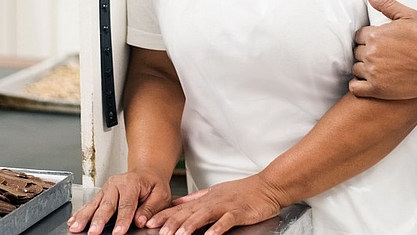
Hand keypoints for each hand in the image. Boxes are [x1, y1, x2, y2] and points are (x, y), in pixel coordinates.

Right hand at [67, 169, 171, 234]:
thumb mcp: (161, 194)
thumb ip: (151, 208)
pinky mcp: (101, 194)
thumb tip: (140, 220)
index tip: (119, 232)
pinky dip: (80, 213)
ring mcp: (107, 188)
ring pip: (94, 204)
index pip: (127, 204)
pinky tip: (73, 221)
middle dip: (99, 219)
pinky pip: (90, 204)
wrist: (146, 173)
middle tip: (94, 232)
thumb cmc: (153, 185)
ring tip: (76, 227)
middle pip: (107, 204)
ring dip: (84, 217)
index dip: (123, 219)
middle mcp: (117, 184)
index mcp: (133, 183)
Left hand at [145, 175, 283, 234]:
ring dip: (190, 225)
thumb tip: (176, 202)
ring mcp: (226, 206)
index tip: (149, 222)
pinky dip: (218, 227)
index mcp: (206, 199)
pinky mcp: (239, 212)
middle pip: (189, 212)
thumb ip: (194, 198)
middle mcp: (213, 202)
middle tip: (157, 231)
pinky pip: (227, 220)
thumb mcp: (215, 192)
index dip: (164, 215)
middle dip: (172, 222)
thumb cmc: (243, 191)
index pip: (181, 208)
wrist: (267, 186)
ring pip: (204, 215)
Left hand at [350, 0, 416, 99]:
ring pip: (356, 68)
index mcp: (375, 35)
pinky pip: (355, 87)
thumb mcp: (409, 15)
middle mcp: (371, 53)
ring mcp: (373, 71)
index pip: (359, 36)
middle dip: (366, 52)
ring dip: (363, 68)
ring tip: (377, 68)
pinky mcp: (376, 89)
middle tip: (379, 55)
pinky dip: (358, 85)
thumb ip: (386, 3)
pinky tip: (367, 82)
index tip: (376, 43)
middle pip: (356, 52)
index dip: (367, 39)